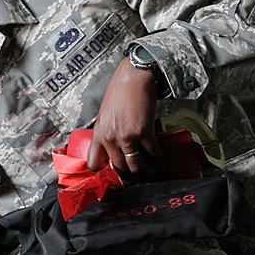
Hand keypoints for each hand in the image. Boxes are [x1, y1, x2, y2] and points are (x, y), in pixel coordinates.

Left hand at [87, 58, 160, 178]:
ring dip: (145, 171)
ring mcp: (126, 137)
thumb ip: (107, 132)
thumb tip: (115, 147)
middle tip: (137, 176)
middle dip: (129, 175)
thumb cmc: (119, 92)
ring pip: (135, 166)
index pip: (93, 163)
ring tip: (151, 171)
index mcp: (98, 134)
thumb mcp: (104, 114)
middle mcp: (110, 138)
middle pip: (119, 168)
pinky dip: (158, 160)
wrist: (133, 78)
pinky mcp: (144, 132)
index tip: (112, 174)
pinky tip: (161, 161)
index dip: (103, 173)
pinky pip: (152, 154)